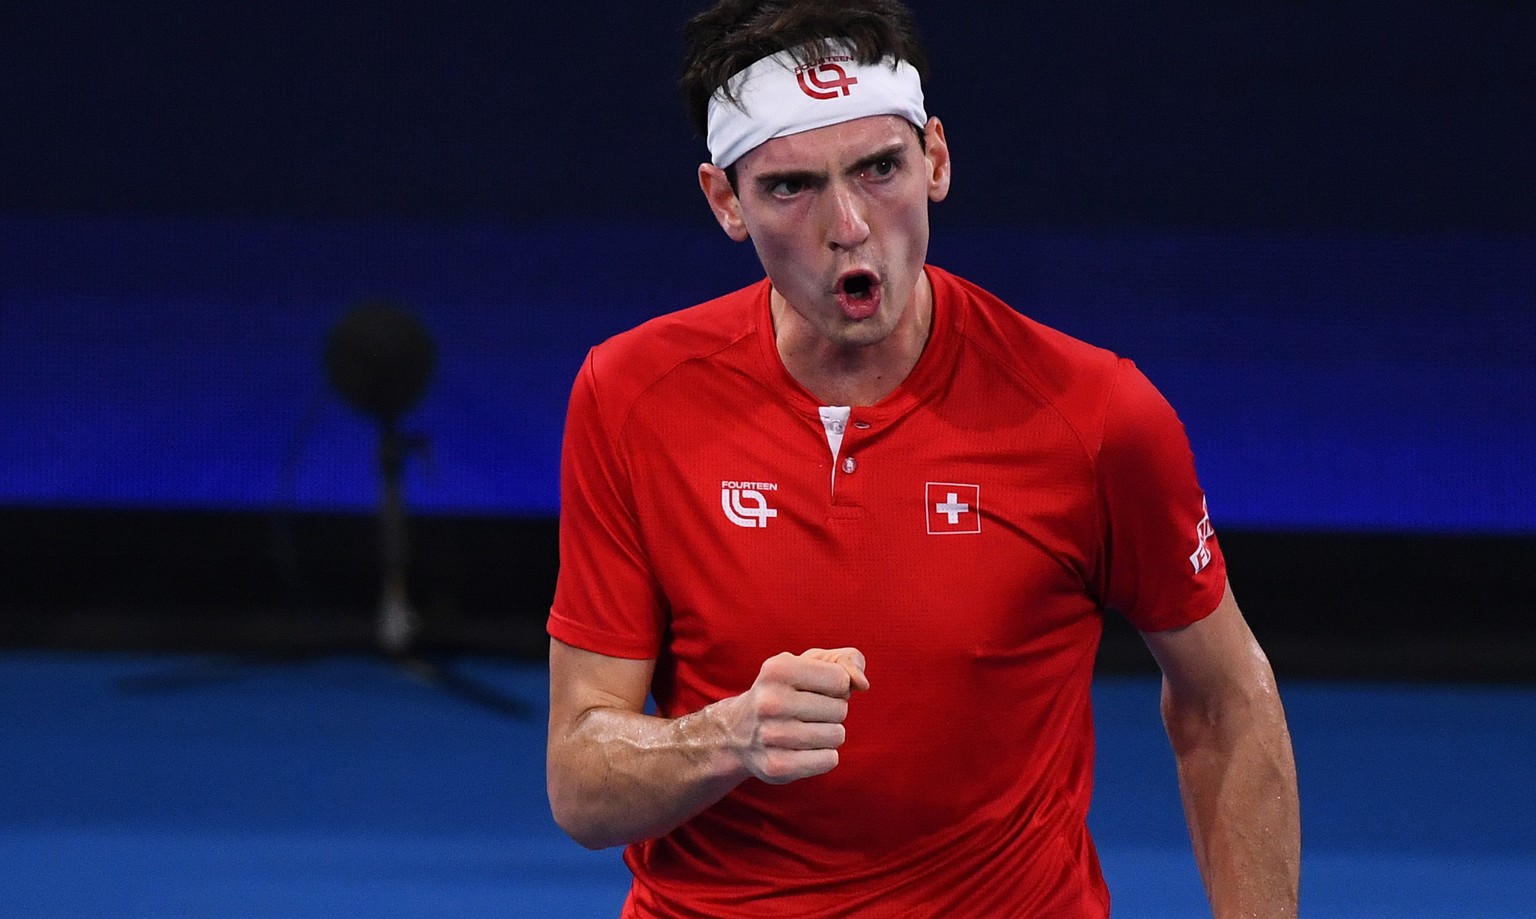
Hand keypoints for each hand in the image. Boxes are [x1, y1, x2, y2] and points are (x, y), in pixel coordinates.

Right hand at [721, 647, 868, 784]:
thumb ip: (847, 660)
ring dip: (829, 734)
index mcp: (777, 669)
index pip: (840, 680)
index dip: (836, 686)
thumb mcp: (812, 663)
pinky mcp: (776, 767)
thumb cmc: (786, 690)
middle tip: (807, 712)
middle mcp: (770, 701)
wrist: (738, 731)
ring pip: (836, 735)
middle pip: (840, 709)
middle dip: (832, 711)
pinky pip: (828, 760)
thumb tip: (862, 683)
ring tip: (805, 730)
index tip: (815, 689)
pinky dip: (825, 756)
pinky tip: (804, 750)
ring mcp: (771, 736)